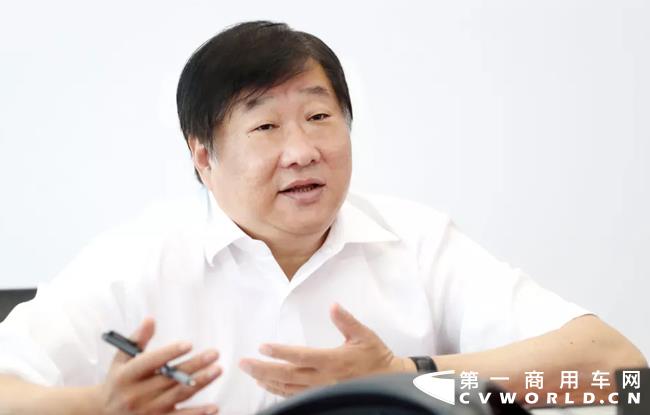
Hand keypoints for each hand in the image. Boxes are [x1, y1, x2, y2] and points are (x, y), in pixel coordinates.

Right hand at [91, 318, 221, 414]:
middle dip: (194, 365)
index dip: (169, 353)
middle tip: (214, 354)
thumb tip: (151, 319)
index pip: (149, 362)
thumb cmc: (117, 381)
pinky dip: (198, 413)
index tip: (188, 344)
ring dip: (200, 383)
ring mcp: (147, 411)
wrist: (103, 413)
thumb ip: (137, 340)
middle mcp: (136, 395)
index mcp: (126, 375)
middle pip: (170, 378)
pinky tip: (214, 407)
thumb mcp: (120, 359)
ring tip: (216, 370)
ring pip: (178, 396)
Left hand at [239, 303, 414, 397]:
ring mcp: (321, 390)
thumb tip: (333, 306)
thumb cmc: (375, 356)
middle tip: (243, 363)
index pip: (301, 356)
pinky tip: (269, 386)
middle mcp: (324, 378)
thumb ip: (346, 321)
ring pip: (288, 389)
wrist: (388, 380)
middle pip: (287, 375)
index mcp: (333, 360)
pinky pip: (296, 396)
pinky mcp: (322, 397)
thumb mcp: (364, 335)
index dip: (280, 352)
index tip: (262, 347)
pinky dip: (279, 391)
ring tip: (251, 374)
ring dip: (267, 381)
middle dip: (263, 370)